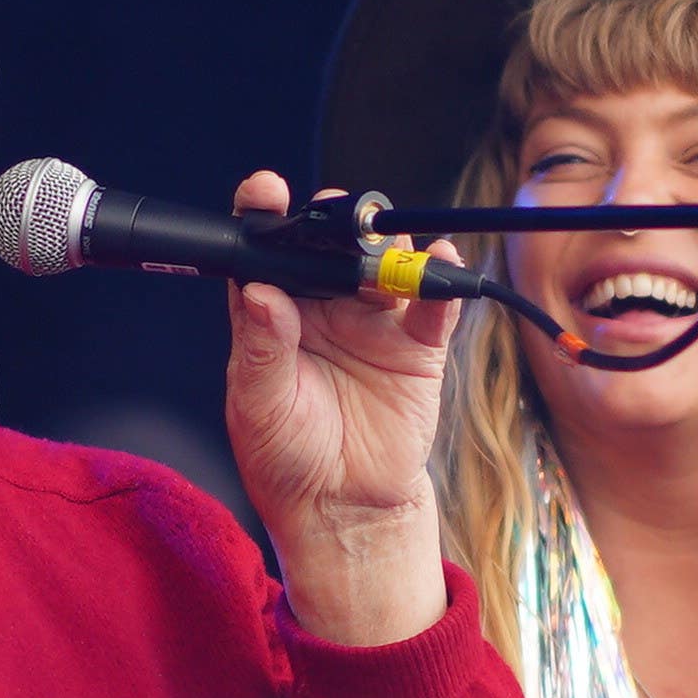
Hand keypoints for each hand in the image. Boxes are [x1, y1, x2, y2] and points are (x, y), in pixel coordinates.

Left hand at [222, 171, 464, 644]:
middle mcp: (321, 304)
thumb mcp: (260, 406)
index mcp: (272, 312)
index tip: (267, 192)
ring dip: (386, 245)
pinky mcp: (416, 343)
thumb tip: (257, 292)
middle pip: (330, 242)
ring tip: (381, 248)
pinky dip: (439, 278)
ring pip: (382, 262)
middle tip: (337, 216)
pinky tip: (438, 261)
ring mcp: (371, 319)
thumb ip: (262, 348)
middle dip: (335, 219)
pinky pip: (432, 302)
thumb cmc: (287, 456)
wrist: (342, 505)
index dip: (264, 214)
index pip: (264, 250)